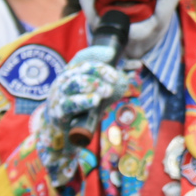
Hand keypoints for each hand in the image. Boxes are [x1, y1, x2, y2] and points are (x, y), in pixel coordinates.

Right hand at [37, 44, 129, 184]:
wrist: (61, 133)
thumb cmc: (82, 109)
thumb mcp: (98, 92)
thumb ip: (113, 79)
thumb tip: (137, 64)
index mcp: (72, 73)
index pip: (85, 62)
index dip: (100, 64)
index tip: (114, 69)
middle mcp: (64, 82)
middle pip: (80, 71)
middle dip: (98, 75)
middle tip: (113, 83)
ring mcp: (59, 96)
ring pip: (73, 85)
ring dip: (92, 86)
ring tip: (107, 91)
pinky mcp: (58, 113)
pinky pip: (69, 105)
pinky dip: (82, 101)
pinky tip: (95, 100)